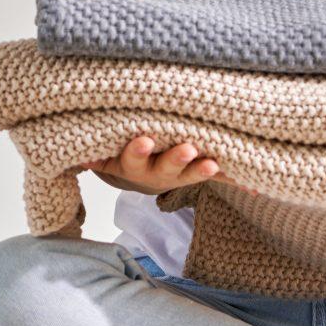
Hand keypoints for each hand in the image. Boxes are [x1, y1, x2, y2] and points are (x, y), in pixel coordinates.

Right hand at [74, 134, 246, 196]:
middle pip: (165, 168)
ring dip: (203, 170)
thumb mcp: (101, 151)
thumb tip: (71, 147)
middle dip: (177, 159)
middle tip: (188, 149)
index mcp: (131, 165)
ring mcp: (178, 175)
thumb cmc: (115, 152)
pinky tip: (254, 185)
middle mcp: (155, 173)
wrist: (134, 173)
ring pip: (191, 173)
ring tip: (213, 163)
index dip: (137, 151)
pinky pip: (218, 178)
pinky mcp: (197, 173)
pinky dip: (236, 180)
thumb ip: (91, 149)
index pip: (131, 157)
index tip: (144, 140)